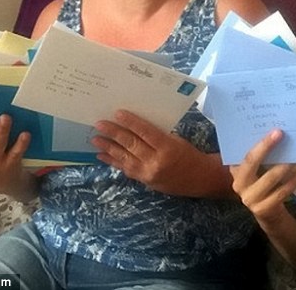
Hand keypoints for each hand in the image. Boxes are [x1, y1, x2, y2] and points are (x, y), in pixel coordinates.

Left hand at [92, 110, 229, 196]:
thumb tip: (135, 126)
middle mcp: (156, 162)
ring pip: (124, 158)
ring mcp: (148, 173)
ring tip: (95, 139)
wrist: (200, 179)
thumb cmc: (190, 154)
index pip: (145, 132)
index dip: (130, 122)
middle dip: (114, 133)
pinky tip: (102, 156)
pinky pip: (126, 169)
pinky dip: (113, 162)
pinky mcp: (144, 181)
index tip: (117, 113)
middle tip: (99, 124)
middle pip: (131, 144)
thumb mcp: (177, 140)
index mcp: (167, 148)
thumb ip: (157, 135)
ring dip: (108, 148)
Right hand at [229, 130, 295, 231]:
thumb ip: (263, 156)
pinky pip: (280, 193)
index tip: (274, 131)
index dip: (258, 141)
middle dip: (265, 147)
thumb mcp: (259, 170)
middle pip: (250, 162)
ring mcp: (249, 198)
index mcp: (236, 169)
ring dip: (283, 166)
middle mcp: (238, 183)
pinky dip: (292, 182)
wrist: (267, 211)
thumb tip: (278, 134)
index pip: (243, 151)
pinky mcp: (262, 209)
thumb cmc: (264, 183)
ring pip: (268, 178)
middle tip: (280, 135)